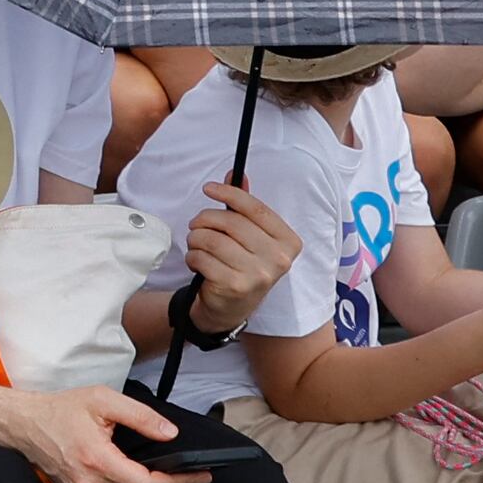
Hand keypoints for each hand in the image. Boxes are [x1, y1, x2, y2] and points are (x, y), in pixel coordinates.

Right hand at [6, 384, 202, 482]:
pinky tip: (146, 481)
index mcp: (96, 460)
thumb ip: (140, 415)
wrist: (25, 425)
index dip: (179, 482)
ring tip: (176, 478)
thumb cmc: (60, 410)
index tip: (201, 475)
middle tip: (197, 476)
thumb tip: (170, 434)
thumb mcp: (102, 400)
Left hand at [179, 179, 301, 336]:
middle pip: (230, 223)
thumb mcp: (250, 237)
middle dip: (204, 220)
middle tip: (197, 226)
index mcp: (289, 242)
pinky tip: (198, 264)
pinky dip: (193, 257)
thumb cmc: (241, 265)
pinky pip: (201, 258)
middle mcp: (279, 259)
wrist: (230, 309)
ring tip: (198, 247)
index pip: (256, 209)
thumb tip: (235, 174)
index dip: (229, 194)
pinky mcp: (235, 286)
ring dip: (196, 240)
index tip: (209, 188)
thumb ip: (244, 208)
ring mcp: (258, 275)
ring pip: (212, 239)